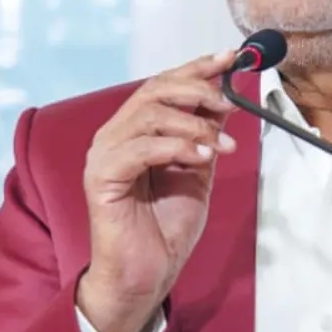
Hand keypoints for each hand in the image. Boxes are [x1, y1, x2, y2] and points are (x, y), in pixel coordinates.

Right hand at [76, 50, 238, 331]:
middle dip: (198, 90)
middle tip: (230, 105)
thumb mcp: (196, 173)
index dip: (198, 67)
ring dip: (194, 124)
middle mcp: (115, 135)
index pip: (164, 84)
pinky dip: (177, 147)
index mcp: (135, 130)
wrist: (146, 274)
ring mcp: (104, 154)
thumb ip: (203, 137)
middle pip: (155, 89)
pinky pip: (140, 148)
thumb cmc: (165, 227)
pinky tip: (201, 158)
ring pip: (150, 115)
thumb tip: (224, 103)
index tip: (231, 58)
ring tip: (220, 145)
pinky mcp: (100, 177)